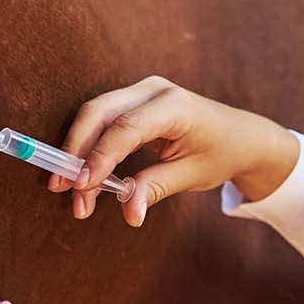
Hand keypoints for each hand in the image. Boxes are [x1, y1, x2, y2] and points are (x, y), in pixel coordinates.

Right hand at [48, 75, 299, 225]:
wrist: (241, 136)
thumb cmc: (220, 153)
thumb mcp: (191, 176)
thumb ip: (155, 189)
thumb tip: (128, 213)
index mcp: (175, 105)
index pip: (126, 128)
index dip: (99, 157)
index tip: (82, 187)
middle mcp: (154, 89)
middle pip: (99, 113)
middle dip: (76, 151)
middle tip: (62, 189)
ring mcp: (142, 90)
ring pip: (95, 114)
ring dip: (78, 151)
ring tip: (71, 192)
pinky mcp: (134, 99)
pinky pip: (102, 119)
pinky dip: (88, 145)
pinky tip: (82, 175)